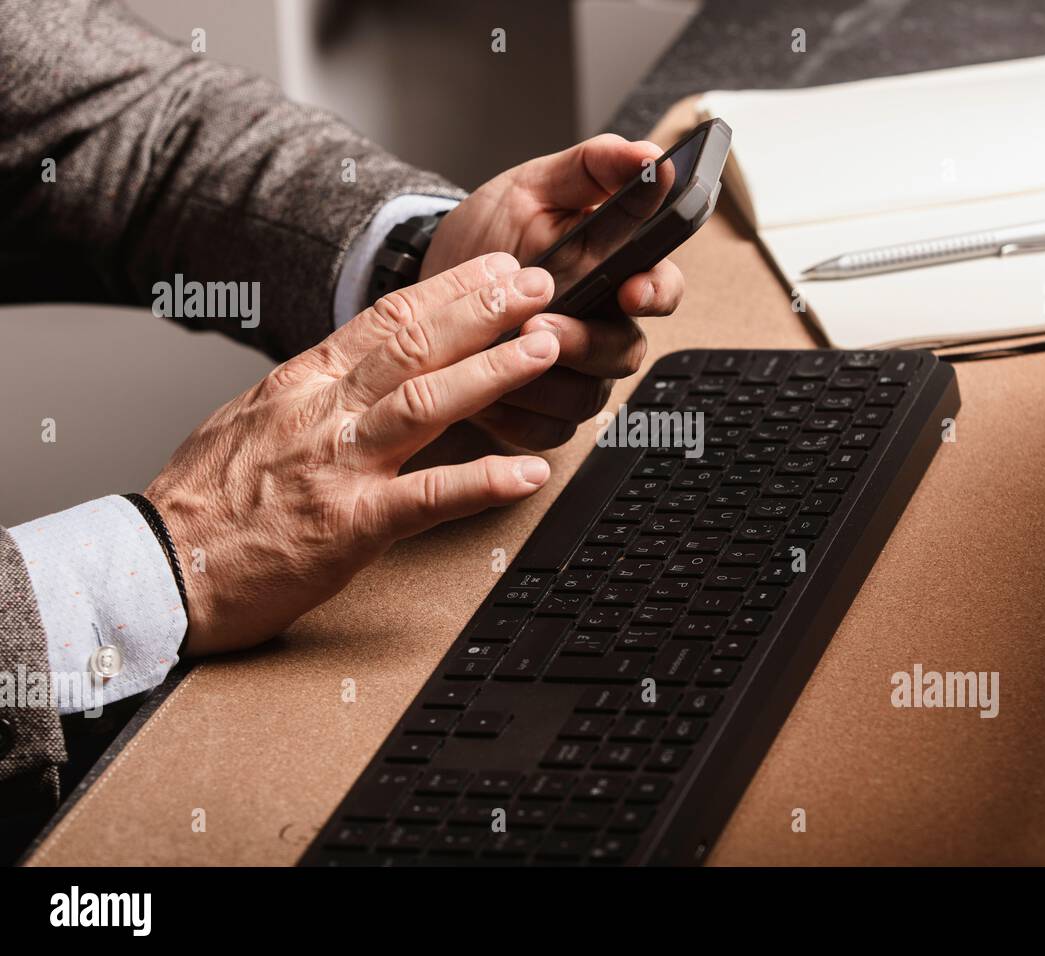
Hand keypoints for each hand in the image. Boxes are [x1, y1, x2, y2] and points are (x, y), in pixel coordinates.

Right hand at [145, 253, 558, 655]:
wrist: (157, 568)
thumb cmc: (203, 500)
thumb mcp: (254, 419)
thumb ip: (313, 391)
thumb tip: (359, 365)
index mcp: (303, 383)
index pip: (386, 319)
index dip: (449, 290)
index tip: (496, 269)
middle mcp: (322, 412)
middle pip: (414, 346)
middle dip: (484, 311)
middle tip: (540, 287)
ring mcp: (337, 466)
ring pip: (425, 404)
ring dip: (493, 373)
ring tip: (547, 349)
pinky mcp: (348, 526)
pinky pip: (427, 499)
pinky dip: (482, 483)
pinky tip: (528, 471)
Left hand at [423, 134, 685, 448]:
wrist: (428, 281)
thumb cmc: (488, 235)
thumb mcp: (532, 186)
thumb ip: (591, 168)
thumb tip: (646, 155)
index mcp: (615, 274)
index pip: (661, 288)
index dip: (655, 293)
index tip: (631, 289)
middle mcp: (604, 329)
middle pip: (626, 352)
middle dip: (586, 342)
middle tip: (540, 324)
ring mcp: (576, 377)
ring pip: (588, 398)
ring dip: (544, 381)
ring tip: (498, 353)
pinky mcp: (543, 417)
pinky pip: (548, 432)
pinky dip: (517, 414)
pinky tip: (487, 388)